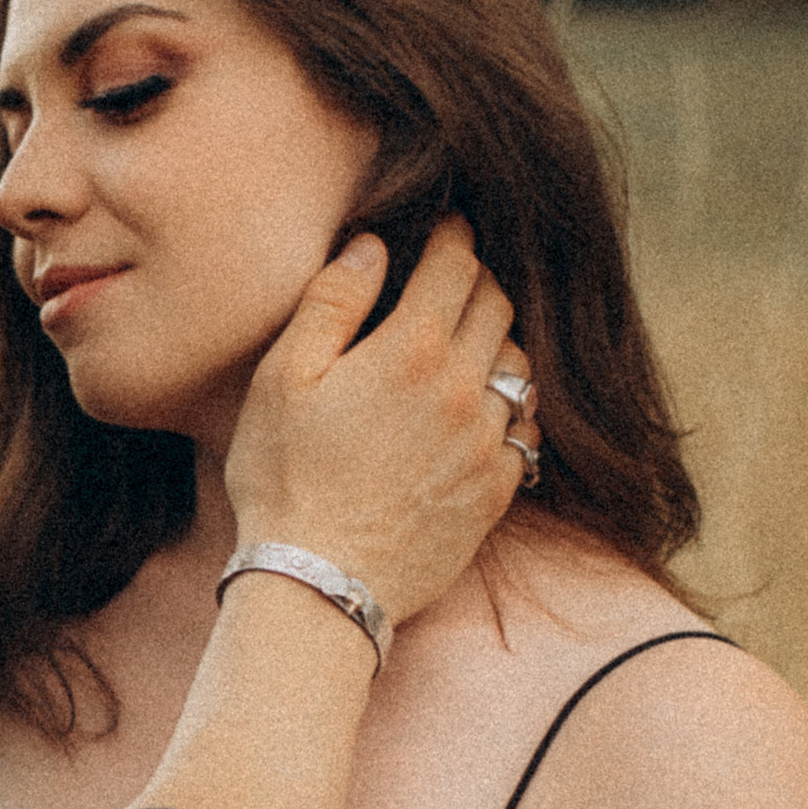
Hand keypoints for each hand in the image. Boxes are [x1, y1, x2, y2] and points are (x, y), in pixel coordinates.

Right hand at [222, 218, 528, 628]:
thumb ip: (331, 302)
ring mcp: (486, 442)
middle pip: (497, 306)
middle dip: (477, 282)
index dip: (453, 235)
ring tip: (468, 346)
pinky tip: (480, 414)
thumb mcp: (282, 379)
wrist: (318, 583)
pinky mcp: (496, 490)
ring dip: (497, 344)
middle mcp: (463, 388)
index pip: (456, 264)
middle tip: (453, 281)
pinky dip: (508, 410)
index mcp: (410, 349)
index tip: (447, 225)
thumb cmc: (285, 480)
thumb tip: (372, 247)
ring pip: (518, 366)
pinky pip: (524, 430)